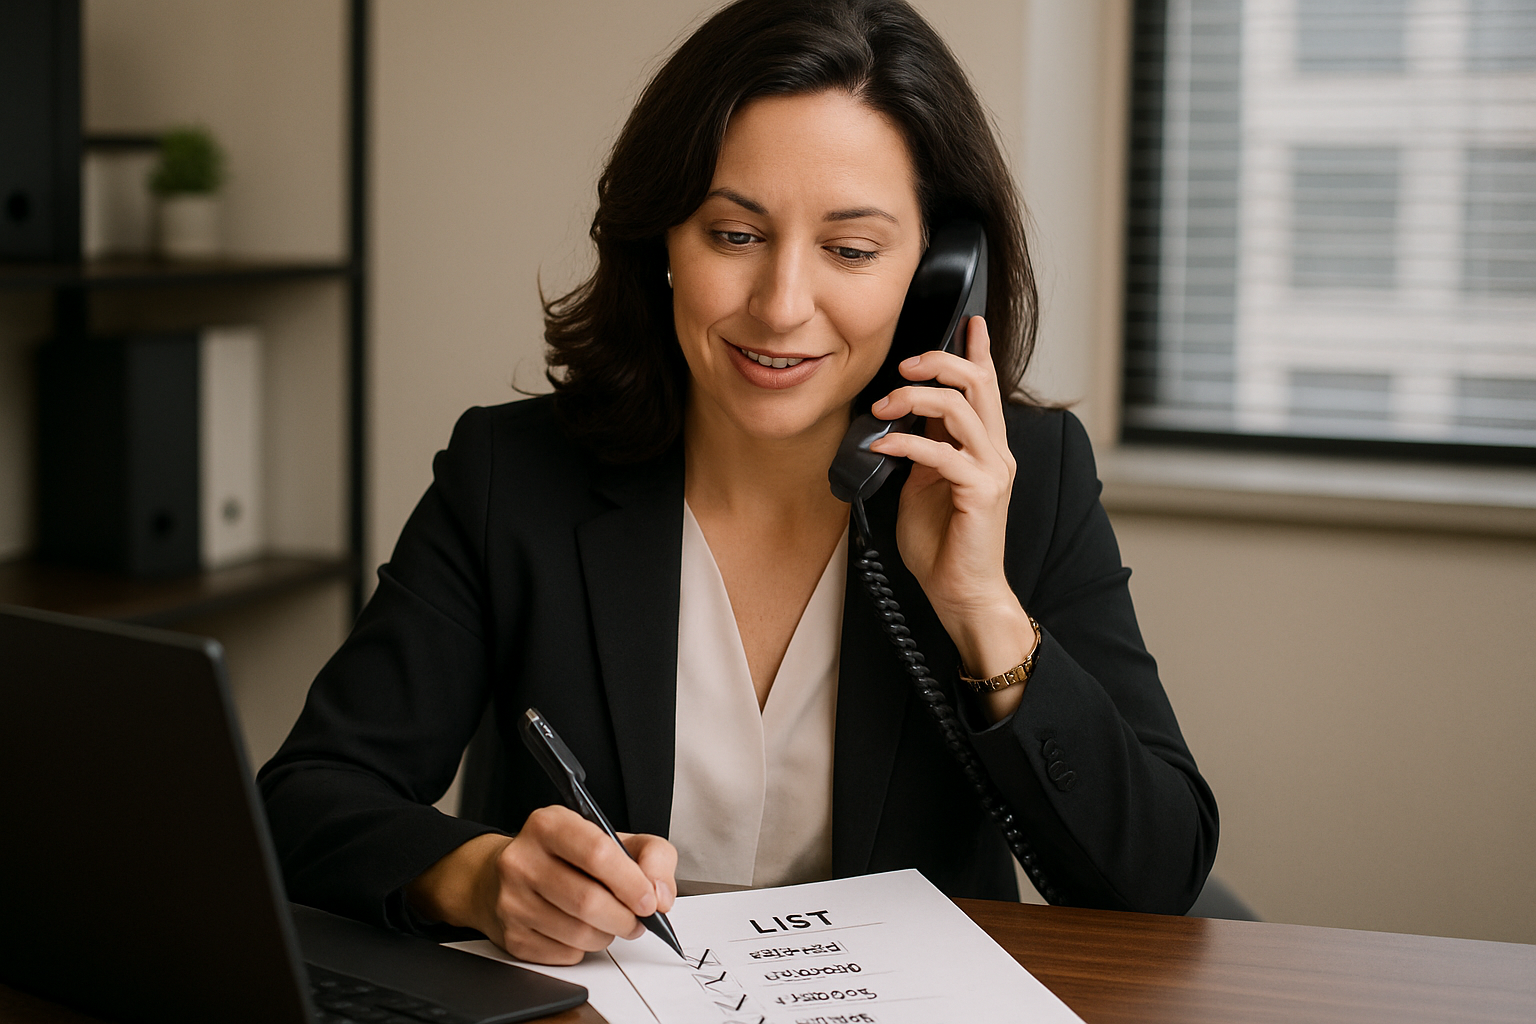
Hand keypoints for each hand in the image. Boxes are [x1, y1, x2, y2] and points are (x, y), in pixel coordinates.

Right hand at [405, 805, 676, 964]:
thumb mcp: (616, 838)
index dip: (630, 882)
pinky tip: (582, 930)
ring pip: (578, 933)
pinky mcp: (511, 935)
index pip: (596, 853)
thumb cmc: (570, 856)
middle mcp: (523, 859)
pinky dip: (584, 948)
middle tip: (637, 920)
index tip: (649, 900)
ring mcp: (512, 899)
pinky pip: (563, 953)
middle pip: (588, 900)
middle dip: (624, 918)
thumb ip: (653, 856)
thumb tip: (661, 896)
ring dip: (607, 935)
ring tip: (612, 923)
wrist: (511, 875)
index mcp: (550, 825)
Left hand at [866, 315, 1035, 718]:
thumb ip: (920, 449)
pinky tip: (882, 444)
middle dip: (939, 361)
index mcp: (983, 447)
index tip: (967, 321)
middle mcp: (994, 452)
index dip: (977, 351)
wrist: (962, 593)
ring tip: (885, 405)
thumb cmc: (943, 545)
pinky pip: (942, 453)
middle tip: (903, 363)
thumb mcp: (923, 484)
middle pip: (977, 384)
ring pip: (961, 408)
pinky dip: (905, 442)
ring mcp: (990, 471)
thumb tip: (897, 419)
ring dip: (916, 397)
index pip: (985, 386)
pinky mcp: (980, 493)